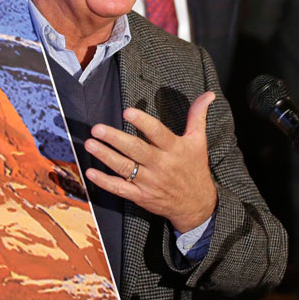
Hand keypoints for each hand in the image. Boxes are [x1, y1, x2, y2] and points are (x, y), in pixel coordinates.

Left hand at [84, 91, 217, 232]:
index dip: (142, 122)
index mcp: (175, 149)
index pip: (157, 133)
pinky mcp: (141, 196)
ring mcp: (150, 182)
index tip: (127, 112)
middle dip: (115, 139)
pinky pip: (121, 188)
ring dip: (106, 156)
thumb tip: (208, 94)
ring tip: (90, 144)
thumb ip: (198, 116)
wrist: (197, 205)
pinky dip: (105, 182)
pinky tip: (91, 172)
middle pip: (137, 150)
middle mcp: (161, 165)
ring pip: (125, 168)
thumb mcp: (199, 141)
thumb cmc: (195, 168)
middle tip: (97, 128)